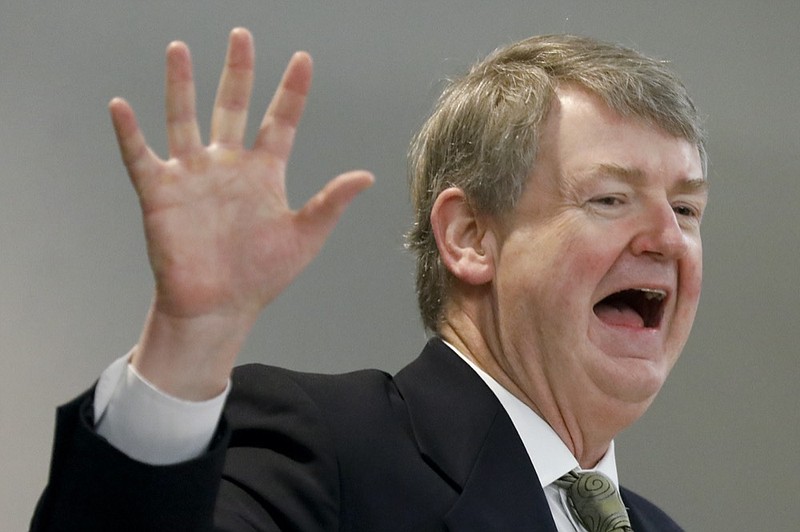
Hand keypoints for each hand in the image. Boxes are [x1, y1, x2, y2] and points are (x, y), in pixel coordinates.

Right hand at [110, 28, 372, 398]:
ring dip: (181, 86)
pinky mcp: (160, 193)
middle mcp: (227, 165)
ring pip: (184, 119)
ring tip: (179, 49)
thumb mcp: (304, 236)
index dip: (292, 91)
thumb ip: (331, 202)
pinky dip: (129, 133)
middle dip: (238, 72)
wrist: (219, 307)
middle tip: (242, 36)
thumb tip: (367, 176)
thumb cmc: (262, 275)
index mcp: (264, 173)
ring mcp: (192, 175)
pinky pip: (140, 156)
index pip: (280, 121)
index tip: (303, 59)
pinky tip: (121, 106)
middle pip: (232, 106)